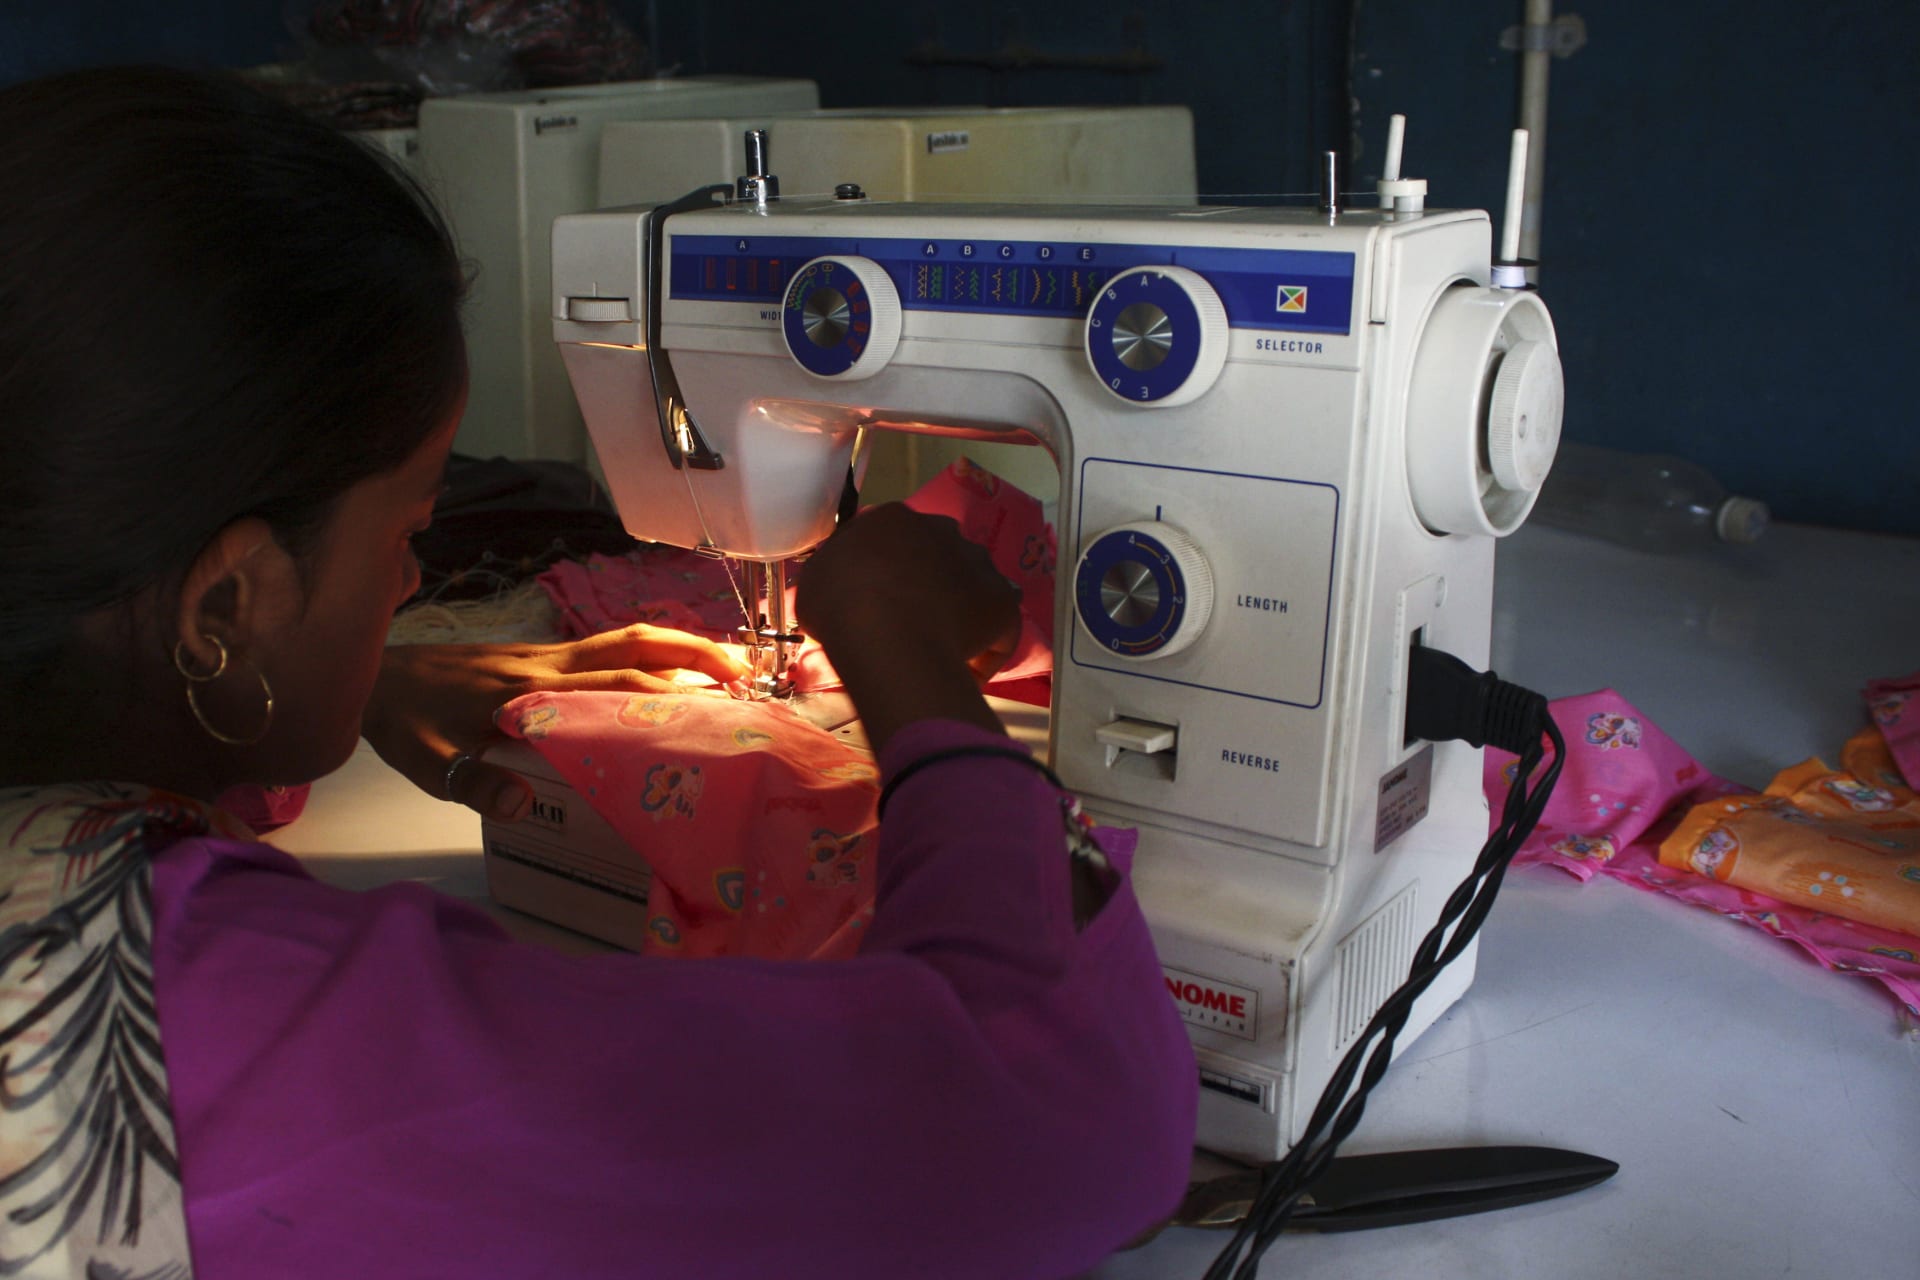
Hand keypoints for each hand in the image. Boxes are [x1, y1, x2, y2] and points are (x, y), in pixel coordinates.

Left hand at [362, 624, 749, 821]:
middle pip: (633, 641)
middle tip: (744, 673)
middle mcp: (546, 662)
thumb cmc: (403, 722)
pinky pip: (605, 647)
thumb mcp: (430, 764)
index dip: (666, 686)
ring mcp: (544, 654)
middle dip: (693, 650)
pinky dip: (649, 651)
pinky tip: (669, 671)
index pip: (613, 681)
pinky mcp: (537, 656)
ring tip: (727, 664)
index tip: (715, 702)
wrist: (370, 675)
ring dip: (678, 643)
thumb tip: (526, 803)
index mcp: (528, 687)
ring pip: (624, 636)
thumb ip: (476, 782)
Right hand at [796, 504, 1021, 752]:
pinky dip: (989, 649)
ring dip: (964, 612)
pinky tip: (969, 672)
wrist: (881, 629)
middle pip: (942, 557)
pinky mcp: (1002, 599)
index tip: (881, 600)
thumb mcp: (815, 579)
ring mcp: (977, 562)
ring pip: (975, 587)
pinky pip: (1000, 628)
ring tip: (946, 650)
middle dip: (933, 585)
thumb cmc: (838, 601)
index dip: (890, 571)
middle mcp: (943, 530)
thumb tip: (840, 583)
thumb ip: (835, 574)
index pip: (898, 539)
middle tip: (913, 623)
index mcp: (895, 519)